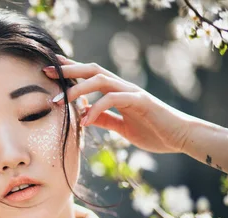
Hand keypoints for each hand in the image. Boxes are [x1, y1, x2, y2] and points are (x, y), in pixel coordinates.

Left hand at [43, 55, 191, 153]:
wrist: (181, 138)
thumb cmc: (153, 132)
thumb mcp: (121, 127)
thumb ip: (104, 119)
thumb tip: (83, 116)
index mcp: (117, 92)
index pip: (91, 75)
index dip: (71, 69)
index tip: (50, 68)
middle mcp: (123, 87)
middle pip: (92, 70)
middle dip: (69, 70)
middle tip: (46, 73)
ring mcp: (132, 92)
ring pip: (100, 80)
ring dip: (77, 90)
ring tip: (59, 102)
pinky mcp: (140, 101)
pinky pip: (113, 99)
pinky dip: (95, 109)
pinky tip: (84, 121)